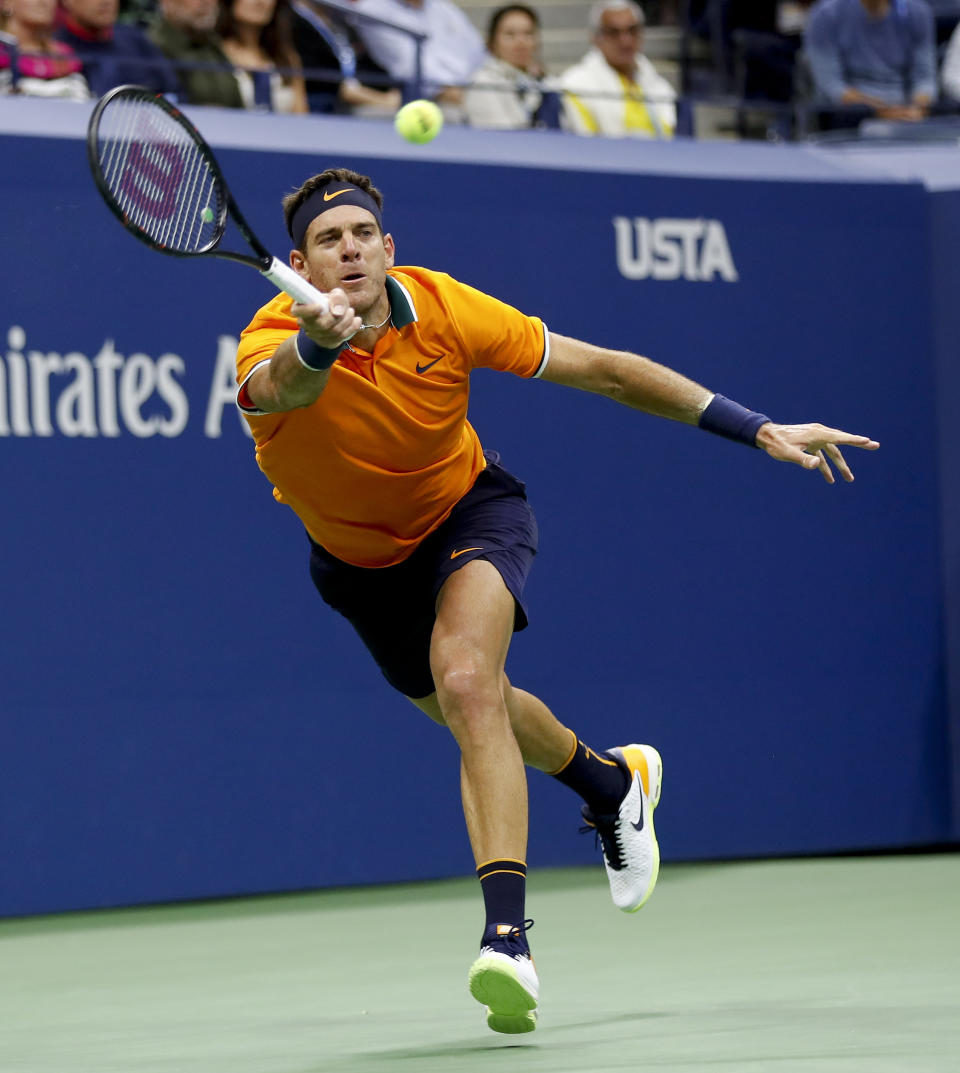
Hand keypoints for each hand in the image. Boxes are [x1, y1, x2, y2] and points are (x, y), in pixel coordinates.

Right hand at [291, 287, 360, 347]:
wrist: (333, 318)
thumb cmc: (331, 303)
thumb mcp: (334, 294)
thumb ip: (337, 297)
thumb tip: (338, 311)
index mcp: (301, 308)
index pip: (298, 311)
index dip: (309, 310)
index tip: (320, 306)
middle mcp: (305, 323)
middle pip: (322, 324)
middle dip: (339, 316)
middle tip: (348, 308)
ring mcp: (315, 335)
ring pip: (333, 332)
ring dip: (347, 321)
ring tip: (351, 312)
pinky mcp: (326, 342)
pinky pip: (341, 337)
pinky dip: (352, 328)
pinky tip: (356, 320)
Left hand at [755, 422, 878, 483]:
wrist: (766, 436)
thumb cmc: (777, 445)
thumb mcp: (789, 454)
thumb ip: (803, 460)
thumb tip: (817, 465)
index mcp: (817, 434)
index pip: (840, 438)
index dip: (855, 440)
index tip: (868, 441)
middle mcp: (819, 434)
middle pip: (842, 442)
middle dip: (858, 445)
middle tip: (875, 446)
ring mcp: (815, 438)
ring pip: (832, 452)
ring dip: (840, 465)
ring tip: (850, 479)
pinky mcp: (810, 443)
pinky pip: (822, 456)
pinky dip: (826, 466)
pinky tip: (829, 479)